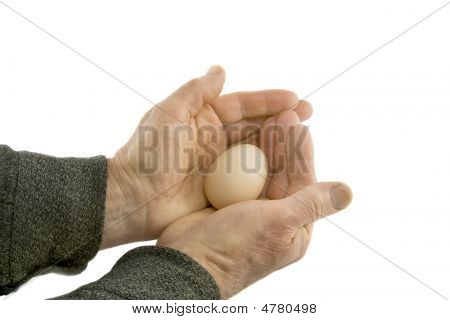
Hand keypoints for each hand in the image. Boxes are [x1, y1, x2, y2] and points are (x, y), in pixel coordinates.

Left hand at [101, 66, 312, 247]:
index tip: (295, 98)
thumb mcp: (169, 113)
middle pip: (255, 127)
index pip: (243, 106)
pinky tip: (290, 170)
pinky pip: (252, 180)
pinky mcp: (224, 191)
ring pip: (258, 152)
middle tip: (308, 116)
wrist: (134, 198)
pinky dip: (271, 174)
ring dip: (280, 145)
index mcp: (204, 119)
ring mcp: (222, 167)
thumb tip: (220, 69)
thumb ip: (196, 90)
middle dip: (282, 120)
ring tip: (305, 138)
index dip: (268, 101)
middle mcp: (216, 141)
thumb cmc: (148, 153)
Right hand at [157, 119, 352, 298]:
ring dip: (265, 146)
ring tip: (267, 120)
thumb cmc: (236, 248)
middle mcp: (274, 216)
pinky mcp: (227, 203)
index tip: (301, 125)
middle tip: (284, 115)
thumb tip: (349, 192)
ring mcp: (249, 209)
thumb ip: (312, 204)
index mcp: (294, 226)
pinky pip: (239, 175)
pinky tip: (243, 137)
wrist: (188, 262)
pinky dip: (242, 156)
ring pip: (261, 171)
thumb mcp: (279, 224)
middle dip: (284, 144)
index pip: (304, 182)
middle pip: (283, 173)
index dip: (303, 153)